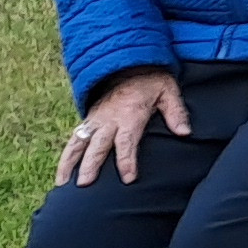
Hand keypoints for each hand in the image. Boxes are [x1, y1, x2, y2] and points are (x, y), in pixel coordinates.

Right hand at [57, 70, 188, 186]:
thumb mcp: (168, 91)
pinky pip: (74, 139)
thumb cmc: (151, 80)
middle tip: (84, 186)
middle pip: (97, 146)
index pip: (127, 141)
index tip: (128, 179)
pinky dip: (67, 156)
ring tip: (62, 185)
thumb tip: (185, 132)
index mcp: (129, 115)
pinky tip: (62, 174)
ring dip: (69, 163)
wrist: (128, 62)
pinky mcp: (89, 120)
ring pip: (78, 144)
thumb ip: (175, 112)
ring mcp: (95, 120)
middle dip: (90, 166)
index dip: (127, 160)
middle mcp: (108, 119)